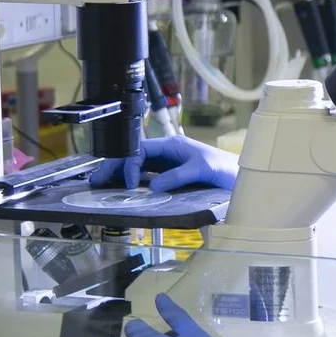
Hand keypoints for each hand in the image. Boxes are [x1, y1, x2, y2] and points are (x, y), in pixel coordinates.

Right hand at [89, 136, 239, 191]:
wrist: (239, 177)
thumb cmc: (223, 168)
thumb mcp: (201, 169)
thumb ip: (178, 176)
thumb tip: (153, 186)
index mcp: (171, 145)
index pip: (140, 151)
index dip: (129, 166)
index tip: (127, 184)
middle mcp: (166, 153)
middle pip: (133, 157)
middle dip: (113, 167)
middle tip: (96, 181)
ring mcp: (167, 165)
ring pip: (136, 167)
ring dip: (119, 175)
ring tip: (101, 185)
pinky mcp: (170, 176)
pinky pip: (146, 177)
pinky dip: (132, 183)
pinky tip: (122, 191)